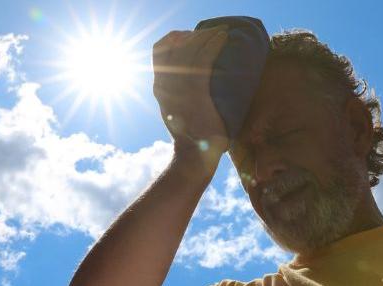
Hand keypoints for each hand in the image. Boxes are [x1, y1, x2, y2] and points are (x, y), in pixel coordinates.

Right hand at [152, 25, 229, 167]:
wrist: (193, 157)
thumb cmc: (191, 140)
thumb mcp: (175, 114)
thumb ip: (177, 97)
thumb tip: (188, 88)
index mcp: (160, 87)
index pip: (158, 51)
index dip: (172, 39)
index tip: (188, 37)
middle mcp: (165, 83)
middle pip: (175, 44)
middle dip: (193, 35)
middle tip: (211, 33)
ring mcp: (179, 86)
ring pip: (191, 48)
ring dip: (207, 35)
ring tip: (222, 32)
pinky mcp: (196, 90)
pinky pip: (205, 58)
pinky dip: (215, 44)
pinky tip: (225, 39)